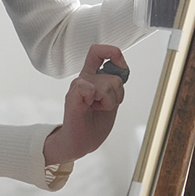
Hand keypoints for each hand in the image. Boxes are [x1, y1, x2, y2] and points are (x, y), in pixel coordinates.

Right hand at [42, 45, 127, 165]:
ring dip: (108, 102)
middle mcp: (84, 78)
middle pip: (113, 75)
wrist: (81, 143)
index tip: (121, 70)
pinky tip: (89, 108)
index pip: (99, 52)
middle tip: (105, 106)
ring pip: (108, 84)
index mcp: (92, 78)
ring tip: (96, 110)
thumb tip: (121, 71)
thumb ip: (114, 86)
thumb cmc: (94, 125)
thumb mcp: (112, 102)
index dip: (114, 54)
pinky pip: (90, 88)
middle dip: (118, 94)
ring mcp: (78, 87)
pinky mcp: (73, 96)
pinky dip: (97, 100)